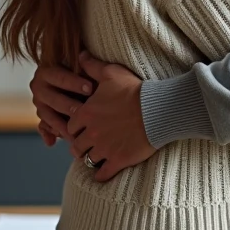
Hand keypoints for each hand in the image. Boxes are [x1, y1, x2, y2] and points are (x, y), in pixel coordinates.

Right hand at [29, 62, 95, 145]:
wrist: (70, 78)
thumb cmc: (80, 70)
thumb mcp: (79, 64)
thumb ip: (82, 62)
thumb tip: (84, 54)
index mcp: (46, 71)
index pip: (60, 77)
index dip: (75, 82)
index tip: (90, 88)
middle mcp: (38, 87)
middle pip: (55, 99)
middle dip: (71, 106)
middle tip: (85, 112)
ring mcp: (39, 104)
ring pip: (49, 116)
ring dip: (62, 126)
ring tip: (76, 134)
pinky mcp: (41, 117)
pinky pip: (43, 127)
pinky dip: (48, 135)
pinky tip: (53, 142)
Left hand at [68, 53, 156, 180]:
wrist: (158, 109)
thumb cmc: (135, 89)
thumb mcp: (112, 72)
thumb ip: (92, 65)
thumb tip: (79, 55)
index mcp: (87, 113)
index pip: (70, 126)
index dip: (74, 127)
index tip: (80, 128)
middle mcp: (92, 132)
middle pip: (75, 146)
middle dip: (79, 145)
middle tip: (86, 144)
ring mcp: (105, 148)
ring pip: (87, 160)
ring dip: (90, 158)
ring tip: (96, 156)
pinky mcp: (118, 160)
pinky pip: (102, 173)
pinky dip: (101, 174)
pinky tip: (103, 172)